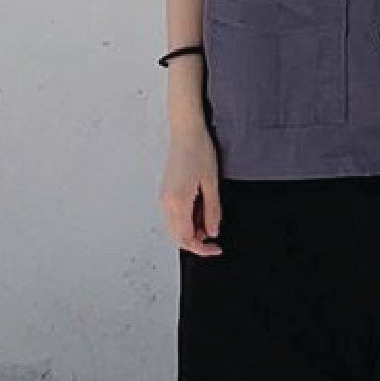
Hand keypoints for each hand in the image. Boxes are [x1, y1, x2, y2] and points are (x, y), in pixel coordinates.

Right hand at [160, 123, 223, 256]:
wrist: (185, 132)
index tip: (215, 248)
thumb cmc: (199, 150)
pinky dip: (187, 219)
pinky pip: (173, 216)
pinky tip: (200, 208)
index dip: (202, 248)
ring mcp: (163, 197)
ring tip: (209, 215)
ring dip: (191, 229)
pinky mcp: (165, 192)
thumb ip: (212, 211)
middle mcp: (166, 202)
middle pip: (177, 236)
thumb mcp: (212, 184)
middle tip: (214, 235)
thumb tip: (212, 231)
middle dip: (196, 241)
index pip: (186, 238)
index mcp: (177, 202)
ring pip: (174, 227)